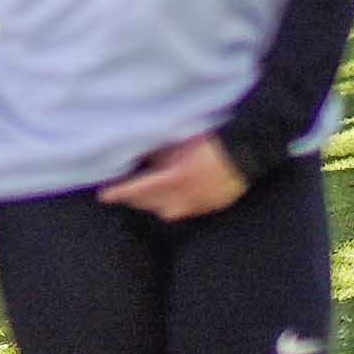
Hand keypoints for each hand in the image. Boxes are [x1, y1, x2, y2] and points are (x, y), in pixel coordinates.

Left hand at [100, 134, 245, 220]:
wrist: (250, 151)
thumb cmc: (213, 141)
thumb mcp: (181, 141)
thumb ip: (158, 151)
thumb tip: (137, 155)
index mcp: (176, 179)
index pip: (139, 189)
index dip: (120, 192)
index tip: (104, 195)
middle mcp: (186, 198)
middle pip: (151, 204)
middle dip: (134, 199)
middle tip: (121, 191)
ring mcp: (200, 205)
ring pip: (167, 212)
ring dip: (152, 204)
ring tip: (142, 194)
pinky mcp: (212, 208)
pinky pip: (185, 211)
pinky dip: (173, 206)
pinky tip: (169, 197)